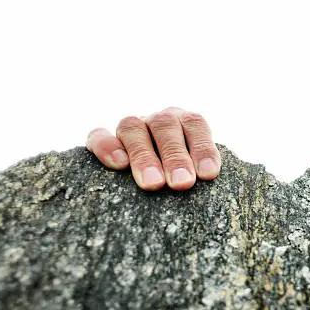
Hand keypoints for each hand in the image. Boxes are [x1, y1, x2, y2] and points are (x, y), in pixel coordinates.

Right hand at [86, 107, 220, 190]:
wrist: (144, 189)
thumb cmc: (183, 182)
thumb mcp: (197, 173)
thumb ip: (203, 173)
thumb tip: (210, 182)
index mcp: (185, 122)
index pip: (195, 124)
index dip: (202, 147)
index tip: (207, 174)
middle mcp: (158, 120)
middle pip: (165, 127)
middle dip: (175, 156)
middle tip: (182, 183)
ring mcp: (130, 127)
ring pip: (133, 128)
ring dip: (144, 156)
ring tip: (154, 183)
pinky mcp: (101, 139)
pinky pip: (99, 136)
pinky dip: (107, 147)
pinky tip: (118, 165)